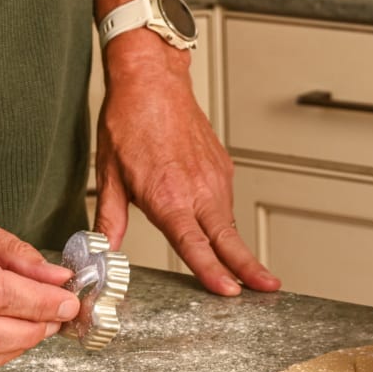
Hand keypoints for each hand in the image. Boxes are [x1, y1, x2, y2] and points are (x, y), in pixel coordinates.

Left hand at [94, 32, 279, 295]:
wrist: (151, 80)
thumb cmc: (129, 121)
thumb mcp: (110, 175)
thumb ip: (110, 220)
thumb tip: (103, 250)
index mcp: (169, 196)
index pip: (194, 244)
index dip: (212, 271)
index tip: (229, 291)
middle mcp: (198, 189)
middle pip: (229, 239)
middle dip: (250, 268)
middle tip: (269, 289)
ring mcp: (215, 178)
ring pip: (228, 223)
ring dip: (236, 249)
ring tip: (246, 272)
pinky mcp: (222, 167)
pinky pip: (225, 203)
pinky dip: (225, 221)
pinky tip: (217, 229)